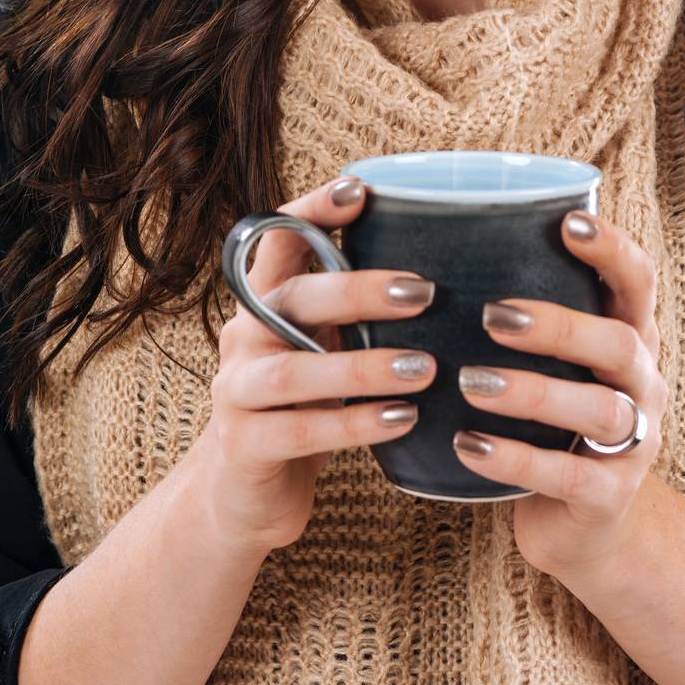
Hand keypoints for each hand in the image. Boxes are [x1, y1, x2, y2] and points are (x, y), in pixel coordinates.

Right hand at [195, 174, 437, 566]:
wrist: (246, 495)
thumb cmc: (304, 408)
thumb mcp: (323, 349)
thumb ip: (357, 313)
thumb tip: (448, 270)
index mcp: (265, 302)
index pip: (278, 239)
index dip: (313, 210)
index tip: (360, 190)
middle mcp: (244, 336)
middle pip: (293, 298)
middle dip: (358, 290)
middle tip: (423, 291)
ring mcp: (236, 390)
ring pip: (293, 370)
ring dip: (363, 366)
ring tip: (425, 368)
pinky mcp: (244, 445)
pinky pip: (300, 431)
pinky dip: (354, 423)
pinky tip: (403, 420)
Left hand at [452, 207, 667, 581]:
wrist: (587, 523)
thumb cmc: (554, 419)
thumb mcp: (558, 363)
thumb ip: (526, 314)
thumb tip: (437, 243)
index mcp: (632, 338)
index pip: (639, 282)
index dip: (611, 250)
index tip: (567, 222)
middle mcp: (643, 385)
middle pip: (621, 344)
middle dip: (559, 326)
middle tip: (492, 316)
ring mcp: (634, 444)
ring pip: (600, 411)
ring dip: (533, 392)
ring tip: (471, 383)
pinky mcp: (607, 496)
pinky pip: (567, 475)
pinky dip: (515, 459)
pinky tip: (466, 445)